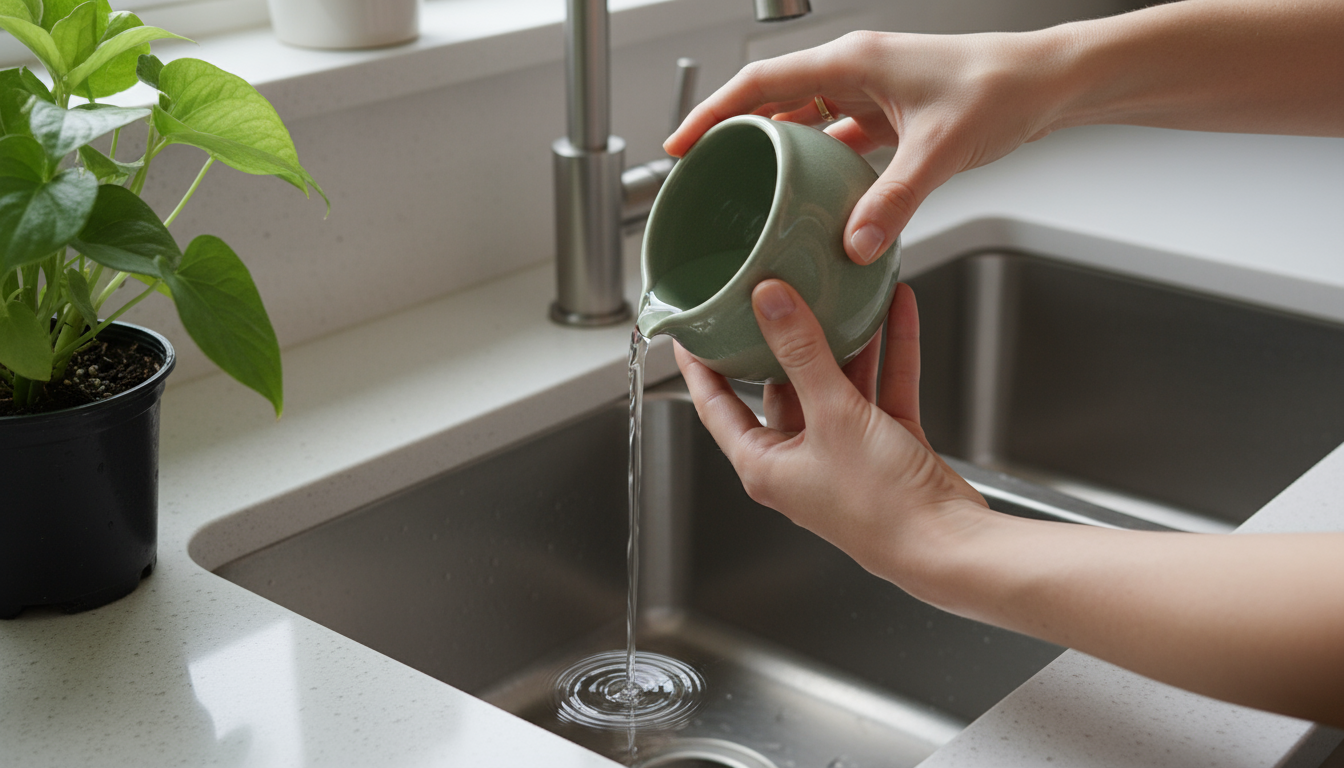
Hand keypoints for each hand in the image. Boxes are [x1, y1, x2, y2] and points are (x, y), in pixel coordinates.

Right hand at [664, 31, 1066, 265]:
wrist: (1048, 82)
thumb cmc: (1001, 87)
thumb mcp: (940, 149)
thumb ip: (894, 199)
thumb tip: (854, 244)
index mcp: (852, 61)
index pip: (760, 83)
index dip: (712, 113)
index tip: (680, 145)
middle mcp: (855, 71)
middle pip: (773, 100)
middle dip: (733, 134)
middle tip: (702, 173)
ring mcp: (871, 92)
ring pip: (802, 119)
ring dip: (773, 151)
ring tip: (744, 188)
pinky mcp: (890, 115)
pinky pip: (836, 138)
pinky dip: (816, 165)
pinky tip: (811, 197)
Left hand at [673, 280, 989, 585]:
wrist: (948, 543)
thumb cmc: (882, 508)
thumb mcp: (833, 415)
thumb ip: (803, 352)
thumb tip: (771, 303)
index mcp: (765, 464)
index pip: (716, 406)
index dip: (700, 367)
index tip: (691, 330)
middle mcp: (800, 459)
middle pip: (782, 386)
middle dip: (786, 340)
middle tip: (778, 295)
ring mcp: (845, 452)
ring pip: (837, 383)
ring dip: (846, 341)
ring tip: (843, 294)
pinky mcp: (887, 446)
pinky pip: (882, 389)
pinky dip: (889, 353)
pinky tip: (896, 313)